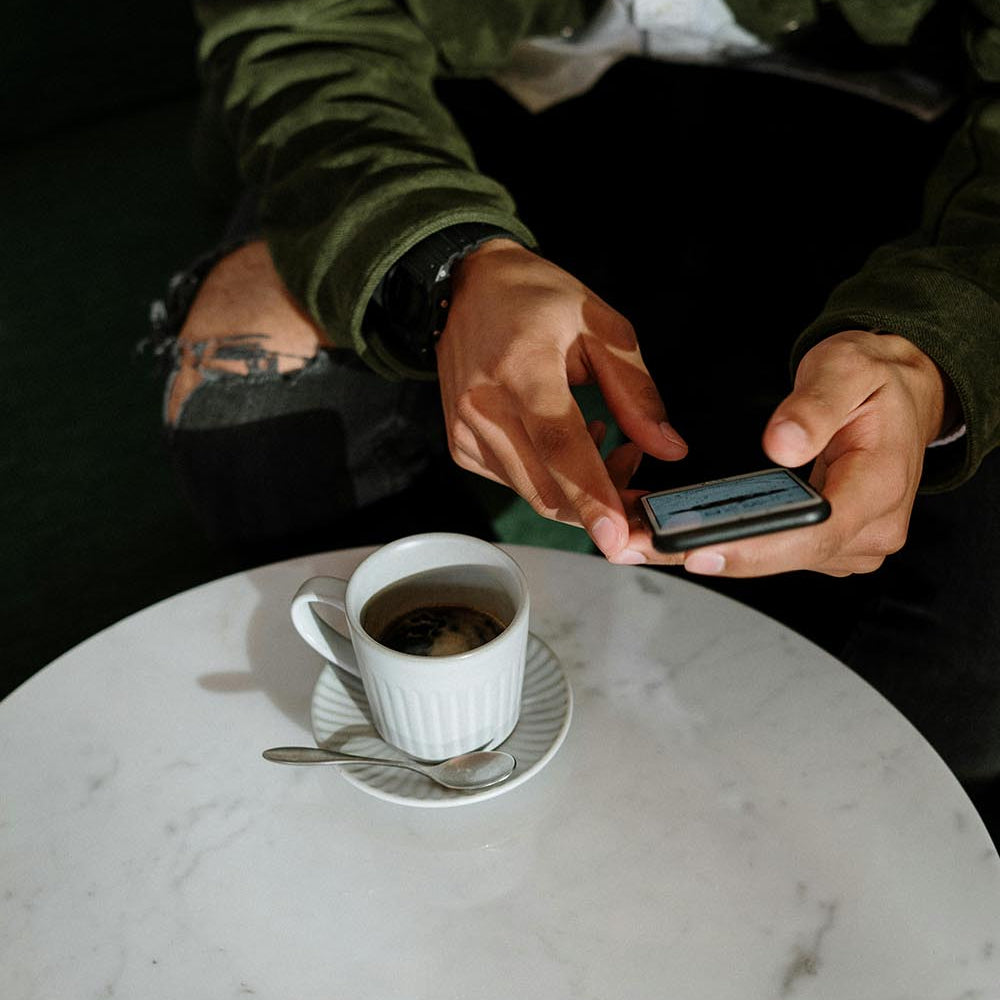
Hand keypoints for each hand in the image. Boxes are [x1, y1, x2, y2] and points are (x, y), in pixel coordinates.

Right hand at [435, 240, 686, 560]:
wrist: (465, 286)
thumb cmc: (537, 299)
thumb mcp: (601, 325)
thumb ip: (636, 391)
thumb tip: (670, 450)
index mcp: (522, 366)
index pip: (558, 443)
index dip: (591, 494)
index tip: (616, 537)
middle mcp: (484, 405)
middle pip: (547, 486)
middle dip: (602, 505)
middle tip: (639, 478)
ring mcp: (466, 430)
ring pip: (534, 494)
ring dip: (581, 492)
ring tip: (608, 440)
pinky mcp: (461, 446)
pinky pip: (517, 484)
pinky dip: (553, 479)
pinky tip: (569, 440)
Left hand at [620, 330, 948, 575]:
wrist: (903, 393)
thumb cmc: (875, 380)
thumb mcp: (847, 368)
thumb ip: (814, 405)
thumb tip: (782, 445)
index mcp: (880, 486)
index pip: (814, 532)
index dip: (755, 548)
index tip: (699, 550)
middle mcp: (870, 528)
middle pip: (784, 556)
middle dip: (710, 552)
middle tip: (640, 545)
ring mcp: (849, 543)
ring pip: (774, 560)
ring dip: (711, 550)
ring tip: (645, 537)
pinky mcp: (827, 545)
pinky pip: (774, 552)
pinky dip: (729, 543)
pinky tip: (681, 534)